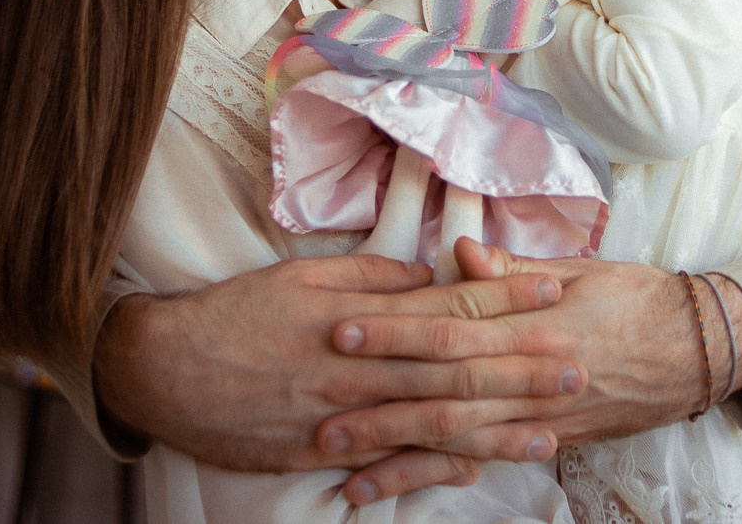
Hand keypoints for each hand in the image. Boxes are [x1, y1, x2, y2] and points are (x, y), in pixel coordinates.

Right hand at [93, 252, 581, 472]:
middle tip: (577, 365)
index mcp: (359, 315)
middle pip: (455, 368)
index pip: (447, 306)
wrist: (165, 369)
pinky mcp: (322, 452)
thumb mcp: (300, 274)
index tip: (553, 292)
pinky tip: (475, 468)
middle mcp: (360, 367)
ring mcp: (343, 415)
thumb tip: (422, 272)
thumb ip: (366, 273)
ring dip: (494, 428)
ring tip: (549, 430)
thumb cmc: (235, 313)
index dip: (504, 300)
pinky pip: (389, 461)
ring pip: (432, 423)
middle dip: (520, 368)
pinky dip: (433, 467)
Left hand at [323, 240, 741, 502]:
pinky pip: (486, 463)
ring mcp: (541, 416)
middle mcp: (535, 375)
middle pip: (445, 390)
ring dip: (399, 451)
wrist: (701, 350)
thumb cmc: (640, 297)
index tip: (344, 327)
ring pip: (459, 438)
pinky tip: (398, 485)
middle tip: (322, 405)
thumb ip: (514, 267)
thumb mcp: (583, 268)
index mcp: (537, 322)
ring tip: (342, 461)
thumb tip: (456, 251)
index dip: (396, 330)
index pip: (453, 327)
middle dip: (381, 399)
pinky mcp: (549, 441)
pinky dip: (439, 476)